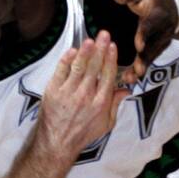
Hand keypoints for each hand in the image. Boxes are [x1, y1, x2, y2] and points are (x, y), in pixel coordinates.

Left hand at [30, 32, 127, 174]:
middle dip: (100, 48)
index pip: (107, 74)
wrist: (56, 143)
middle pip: (94, 66)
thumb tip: (126, 90)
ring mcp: (68, 92)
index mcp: (100, 102)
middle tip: (104, 34)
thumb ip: (115, 105)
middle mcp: (85, 96)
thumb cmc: (82, 134)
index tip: (112, 46)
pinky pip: (61, 70)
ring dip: (85, 51)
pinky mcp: (53, 91)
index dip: (110, 58)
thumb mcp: (105, 124)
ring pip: (78, 66)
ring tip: (90, 39)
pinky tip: (72, 50)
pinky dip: (67, 59)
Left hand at [112, 0, 178, 85]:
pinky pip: (148, 62)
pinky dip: (139, 71)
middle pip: (154, 45)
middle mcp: (163, 30)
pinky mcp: (156, 51)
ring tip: (131, 78)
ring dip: (142, 67)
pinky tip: (129, 80)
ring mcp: (161, 42)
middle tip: (138, 69)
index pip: (152, 23)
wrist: (171, 8)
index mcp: (158, 13)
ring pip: (152, 56)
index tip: (138, 44)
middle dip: (146, 57)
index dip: (146, 34)